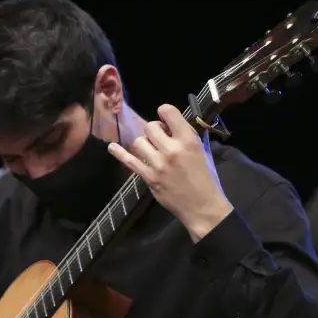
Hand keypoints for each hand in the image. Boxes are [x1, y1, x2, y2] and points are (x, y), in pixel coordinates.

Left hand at [108, 104, 232, 241]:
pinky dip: (119, 153)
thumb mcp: (201, 150)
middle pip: (150, 126)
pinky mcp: (149, 177)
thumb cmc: (205, 177)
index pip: (167, 111)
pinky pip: (129, 161)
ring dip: (144, 143)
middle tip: (161, 140)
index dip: (164, 113)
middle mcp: (171, 149)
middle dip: (154, 130)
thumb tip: (168, 125)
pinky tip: (112, 147)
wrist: (202, 206)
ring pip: (139, 141)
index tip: (166, 121)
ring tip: (152, 150)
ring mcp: (158, 164)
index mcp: (188, 140)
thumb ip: (184, 135)